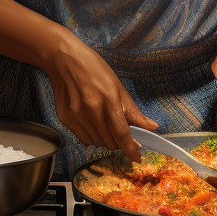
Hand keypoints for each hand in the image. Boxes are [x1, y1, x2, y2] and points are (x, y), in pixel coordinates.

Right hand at [43, 31, 156, 160]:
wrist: (64, 59)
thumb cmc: (94, 69)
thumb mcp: (118, 86)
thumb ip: (133, 110)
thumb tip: (152, 127)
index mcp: (109, 100)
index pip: (122, 134)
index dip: (131, 149)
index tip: (137, 157)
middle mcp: (92, 110)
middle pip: (110, 142)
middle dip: (119, 141)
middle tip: (119, 130)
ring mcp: (76, 116)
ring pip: (97, 142)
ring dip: (105, 138)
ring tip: (103, 121)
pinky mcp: (66, 119)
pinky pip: (83, 138)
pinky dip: (92, 135)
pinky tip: (91, 121)